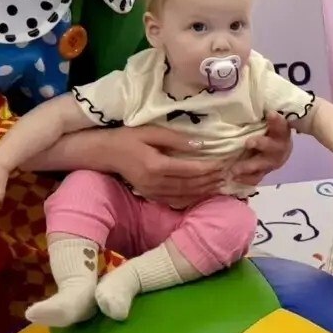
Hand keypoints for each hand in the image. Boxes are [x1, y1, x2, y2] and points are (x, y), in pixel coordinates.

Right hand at [106, 125, 226, 209]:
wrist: (104, 154)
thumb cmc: (127, 138)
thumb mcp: (150, 132)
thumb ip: (175, 139)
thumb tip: (200, 145)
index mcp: (156, 165)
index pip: (189, 170)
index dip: (208, 168)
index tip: (223, 164)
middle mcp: (155, 182)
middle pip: (189, 185)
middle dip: (210, 181)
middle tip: (227, 175)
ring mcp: (152, 192)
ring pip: (184, 195)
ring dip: (204, 191)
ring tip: (220, 185)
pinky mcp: (150, 196)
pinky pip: (175, 201)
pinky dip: (191, 198)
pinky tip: (203, 194)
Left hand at [223, 113, 294, 188]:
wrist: (281, 149)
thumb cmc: (270, 130)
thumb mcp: (269, 120)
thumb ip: (262, 114)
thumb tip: (247, 94)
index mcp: (281, 133)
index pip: (281, 125)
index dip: (277, 121)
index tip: (270, 113)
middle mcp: (279, 148)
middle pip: (272, 147)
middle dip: (261, 144)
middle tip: (248, 142)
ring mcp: (272, 162)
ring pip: (263, 165)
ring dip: (249, 167)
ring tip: (234, 169)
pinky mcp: (265, 171)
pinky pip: (256, 177)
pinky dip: (246, 179)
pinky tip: (234, 178)